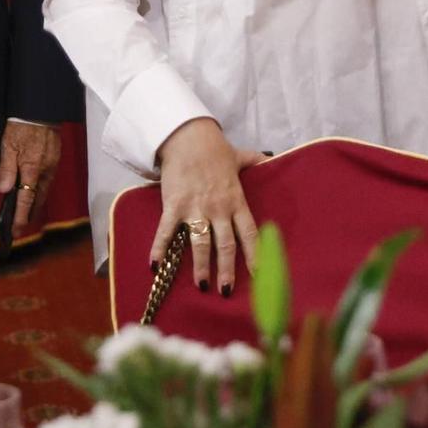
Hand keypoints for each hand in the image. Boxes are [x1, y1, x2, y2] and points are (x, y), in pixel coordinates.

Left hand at [0, 122, 62, 233]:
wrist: (41, 110)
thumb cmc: (22, 126)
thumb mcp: (8, 146)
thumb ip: (7, 169)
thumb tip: (4, 190)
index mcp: (32, 168)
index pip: (26, 198)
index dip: (21, 216)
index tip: (16, 230)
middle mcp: (45, 170)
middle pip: (38, 198)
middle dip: (30, 214)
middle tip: (21, 226)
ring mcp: (52, 165)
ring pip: (44, 190)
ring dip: (36, 203)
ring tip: (27, 213)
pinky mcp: (55, 159)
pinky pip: (48, 180)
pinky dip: (41, 190)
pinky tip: (35, 191)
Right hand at [153, 118, 263, 296]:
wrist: (188, 137)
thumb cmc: (214, 149)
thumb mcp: (239, 157)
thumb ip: (255, 162)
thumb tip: (271, 158)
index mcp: (236, 201)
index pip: (249, 233)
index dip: (254, 256)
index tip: (258, 275)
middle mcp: (218, 208)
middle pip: (226, 245)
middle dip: (227, 270)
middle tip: (226, 291)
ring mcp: (196, 208)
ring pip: (201, 243)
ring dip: (201, 266)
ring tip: (202, 285)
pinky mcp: (174, 205)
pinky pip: (166, 232)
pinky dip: (160, 249)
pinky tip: (156, 266)